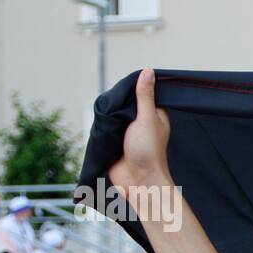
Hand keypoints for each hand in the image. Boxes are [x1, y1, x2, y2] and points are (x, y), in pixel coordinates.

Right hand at [109, 68, 172, 192]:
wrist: (138, 182)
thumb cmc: (149, 152)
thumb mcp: (147, 119)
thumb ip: (145, 96)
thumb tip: (148, 71)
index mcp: (154, 114)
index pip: (141, 93)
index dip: (132, 87)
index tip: (124, 84)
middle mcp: (141, 122)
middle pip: (124, 103)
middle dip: (116, 102)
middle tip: (110, 100)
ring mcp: (127, 132)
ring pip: (113, 115)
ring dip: (107, 115)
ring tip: (105, 113)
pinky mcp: (114, 141)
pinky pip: (105, 128)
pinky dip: (101, 126)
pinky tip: (99, 122)